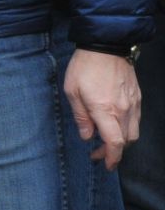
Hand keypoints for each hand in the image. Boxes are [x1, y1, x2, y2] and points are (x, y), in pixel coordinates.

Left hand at [65, 48, 141, 167]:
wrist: (106, 45)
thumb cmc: (84, 67)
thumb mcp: (72, 91)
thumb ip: (81, 117)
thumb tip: (87, 136)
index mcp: (105, 110)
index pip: (114, 142)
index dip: (111, 157)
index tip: (105, 164)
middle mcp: (123, 109)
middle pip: (126, 141)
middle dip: (113, 152)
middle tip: (98, 154)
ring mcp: (133, 103)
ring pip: (133, 131)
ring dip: (121, 141)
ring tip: (105, 140)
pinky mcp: (137, 96)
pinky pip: (136, 119)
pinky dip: (127, 128)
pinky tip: (114, 124)